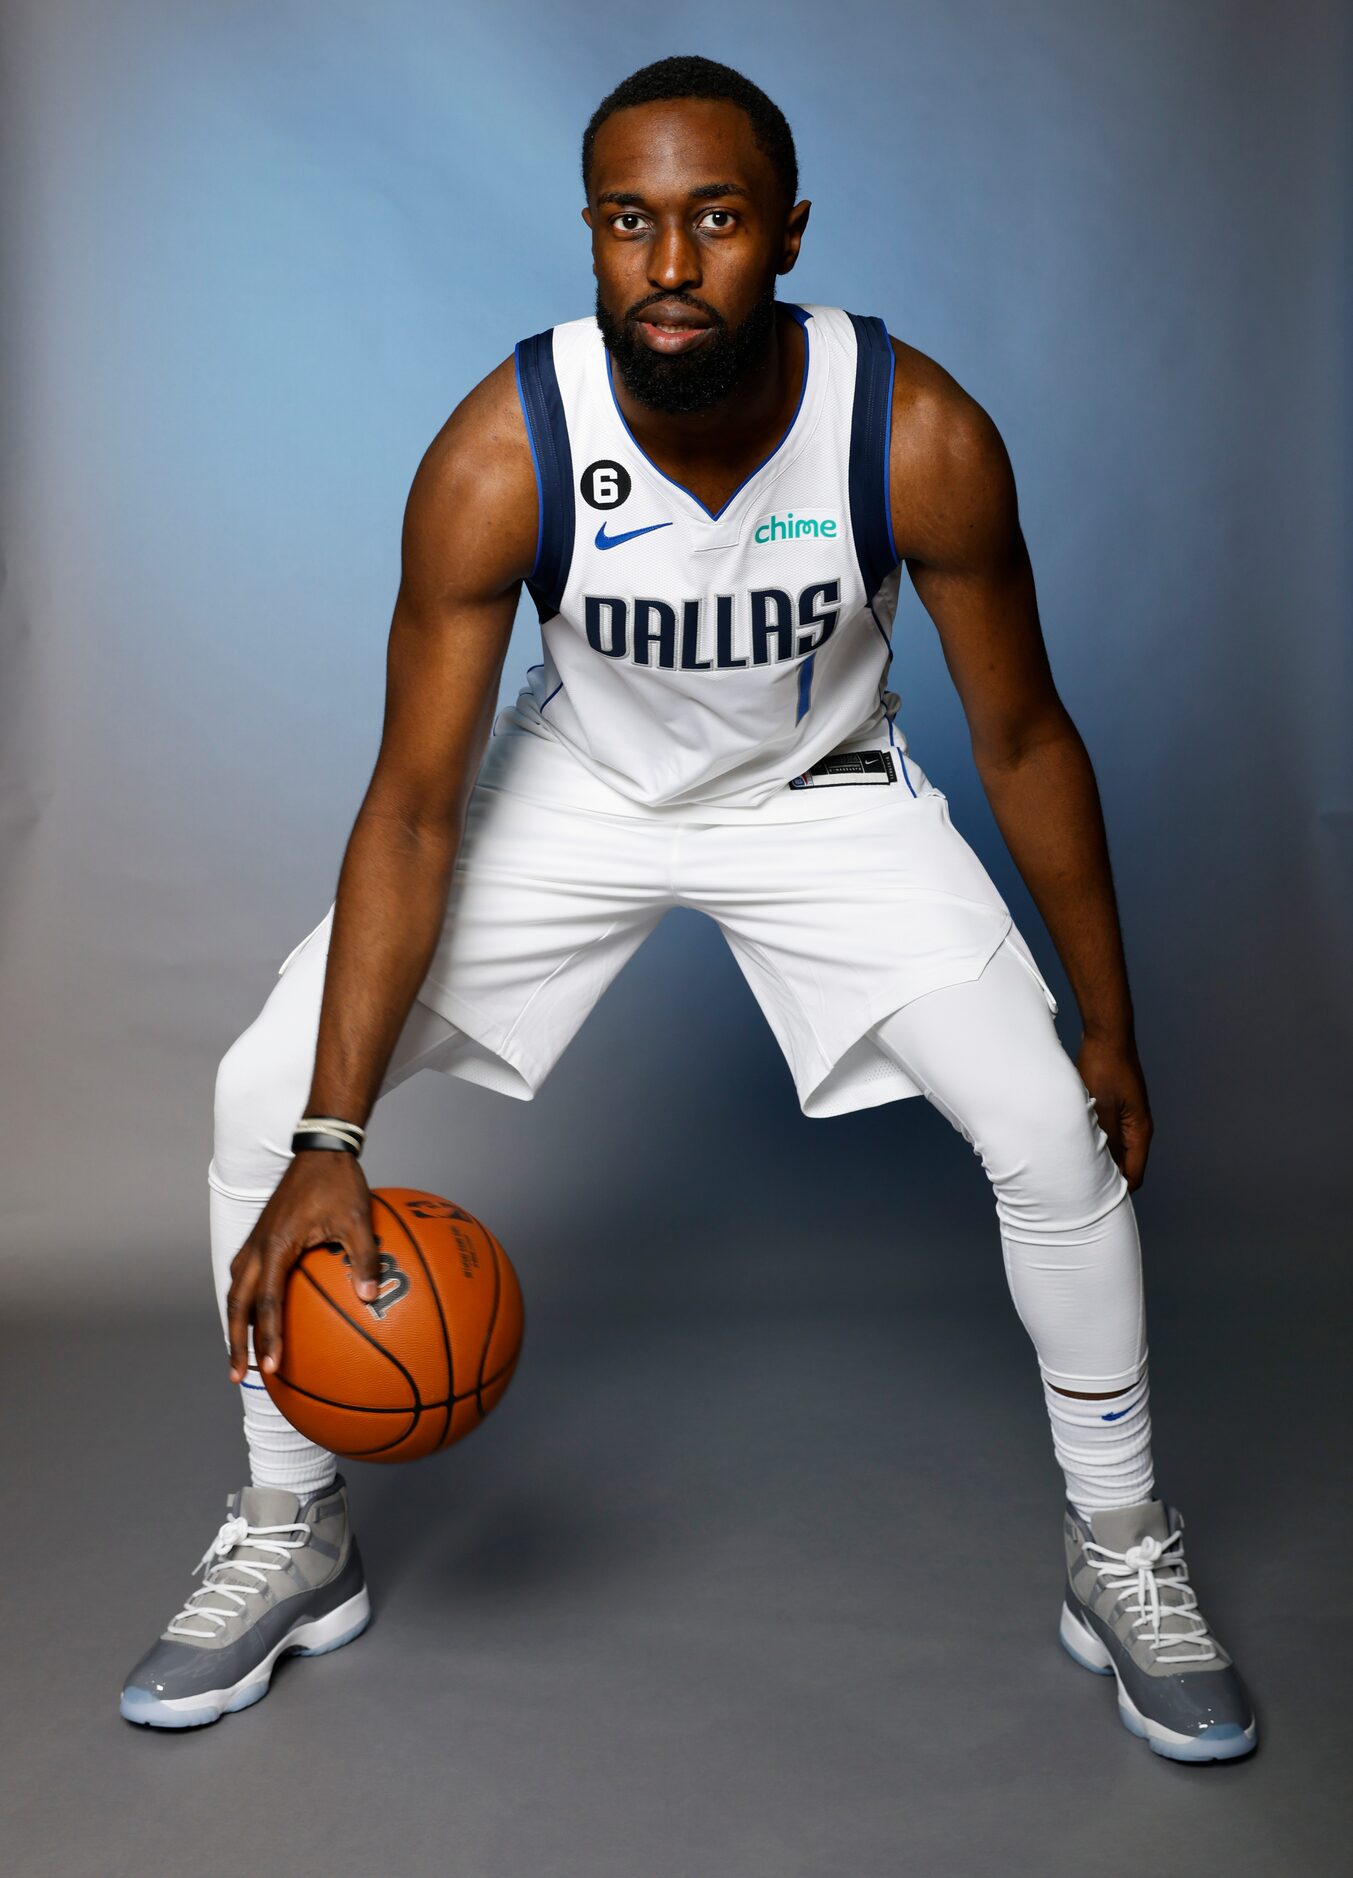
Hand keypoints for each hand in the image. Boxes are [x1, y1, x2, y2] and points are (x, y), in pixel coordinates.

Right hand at [227, 1151, 379, 1382]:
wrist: (320, 1150)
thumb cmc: (340, 1183)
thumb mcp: (358, 1219)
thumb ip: (365, 1258)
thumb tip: (371, 1298)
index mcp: (278, 1245)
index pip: (268, 1301)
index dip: (267, 1337)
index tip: (270, 1367)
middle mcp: (258, 1246)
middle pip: (237, 1303)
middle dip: (236, 1342)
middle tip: (239, 1376)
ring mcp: (255, 1241)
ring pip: (236, 1290)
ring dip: (235, 1322)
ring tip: (240, 1354)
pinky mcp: (260, 1236)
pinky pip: (244, 1276)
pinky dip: (245, 1301)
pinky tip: (257, 1314)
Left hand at [1076, 1032, 1152, 1191]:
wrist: (1107, 1036)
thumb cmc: (1105, 1068)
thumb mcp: (1101, 1108)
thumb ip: (1104, 1138)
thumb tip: (1100, 1167)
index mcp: (1140, 1131)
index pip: (1134, 1175)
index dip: (1117, 1191)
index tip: (1095, 1200)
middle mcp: (1138, 1127)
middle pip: (1125, 1165)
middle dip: (1106, 1178)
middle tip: (1078, 1188)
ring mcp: (1128, 1117)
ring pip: (1115, 1149)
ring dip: (1099, 1158)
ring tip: (1074, 1166)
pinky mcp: (1116, 1107)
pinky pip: (1108, 1133)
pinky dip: (1095, 1141)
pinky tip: (1075, 1141)